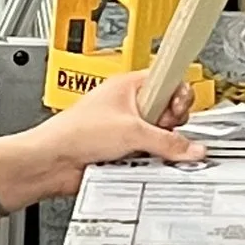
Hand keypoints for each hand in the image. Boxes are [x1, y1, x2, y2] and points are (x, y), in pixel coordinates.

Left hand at [5, 70, 204, 201]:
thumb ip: (168, 142)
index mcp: (129, 86)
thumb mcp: (132, 132)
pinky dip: (147, 161)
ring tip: (143, 149)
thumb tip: (192, 148)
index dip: (177, 95)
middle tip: (159, 130)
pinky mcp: (122, 151)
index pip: (167, 81)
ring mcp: (126, 129)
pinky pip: (147, 156)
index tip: (179, 107)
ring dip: (156, 147)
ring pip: (158, 138)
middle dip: (168, 126)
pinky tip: (138, 162)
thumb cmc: (76, 133)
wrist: (52, 162)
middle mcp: (128, 105)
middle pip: (168, 113)